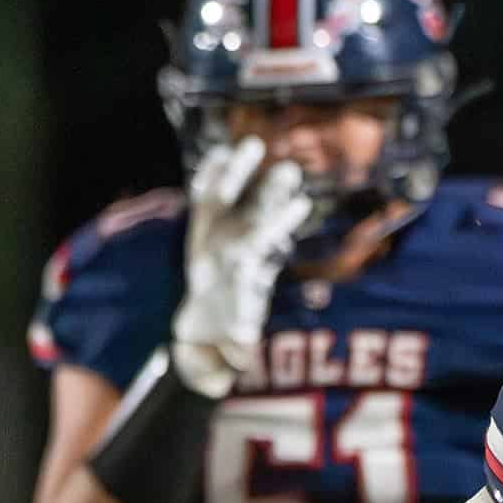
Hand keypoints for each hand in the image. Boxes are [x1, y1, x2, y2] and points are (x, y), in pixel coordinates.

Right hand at [171, 139, 311, 397]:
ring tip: (253, 143)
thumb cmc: (217, 340)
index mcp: (247, 279)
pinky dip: (209, 176)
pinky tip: (217, 150)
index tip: (300, 204)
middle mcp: (240, 254)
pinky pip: (204, 199)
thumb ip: (230, 355)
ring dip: (240, 173)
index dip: (279, 227)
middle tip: (290, 171)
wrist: (204, 330)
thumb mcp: (222, 353)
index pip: (263, 251)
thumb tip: (236, 359)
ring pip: (233, 201)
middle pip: (258, 219)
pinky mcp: (202, 229)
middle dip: (271, 196)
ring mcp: (222, 238)